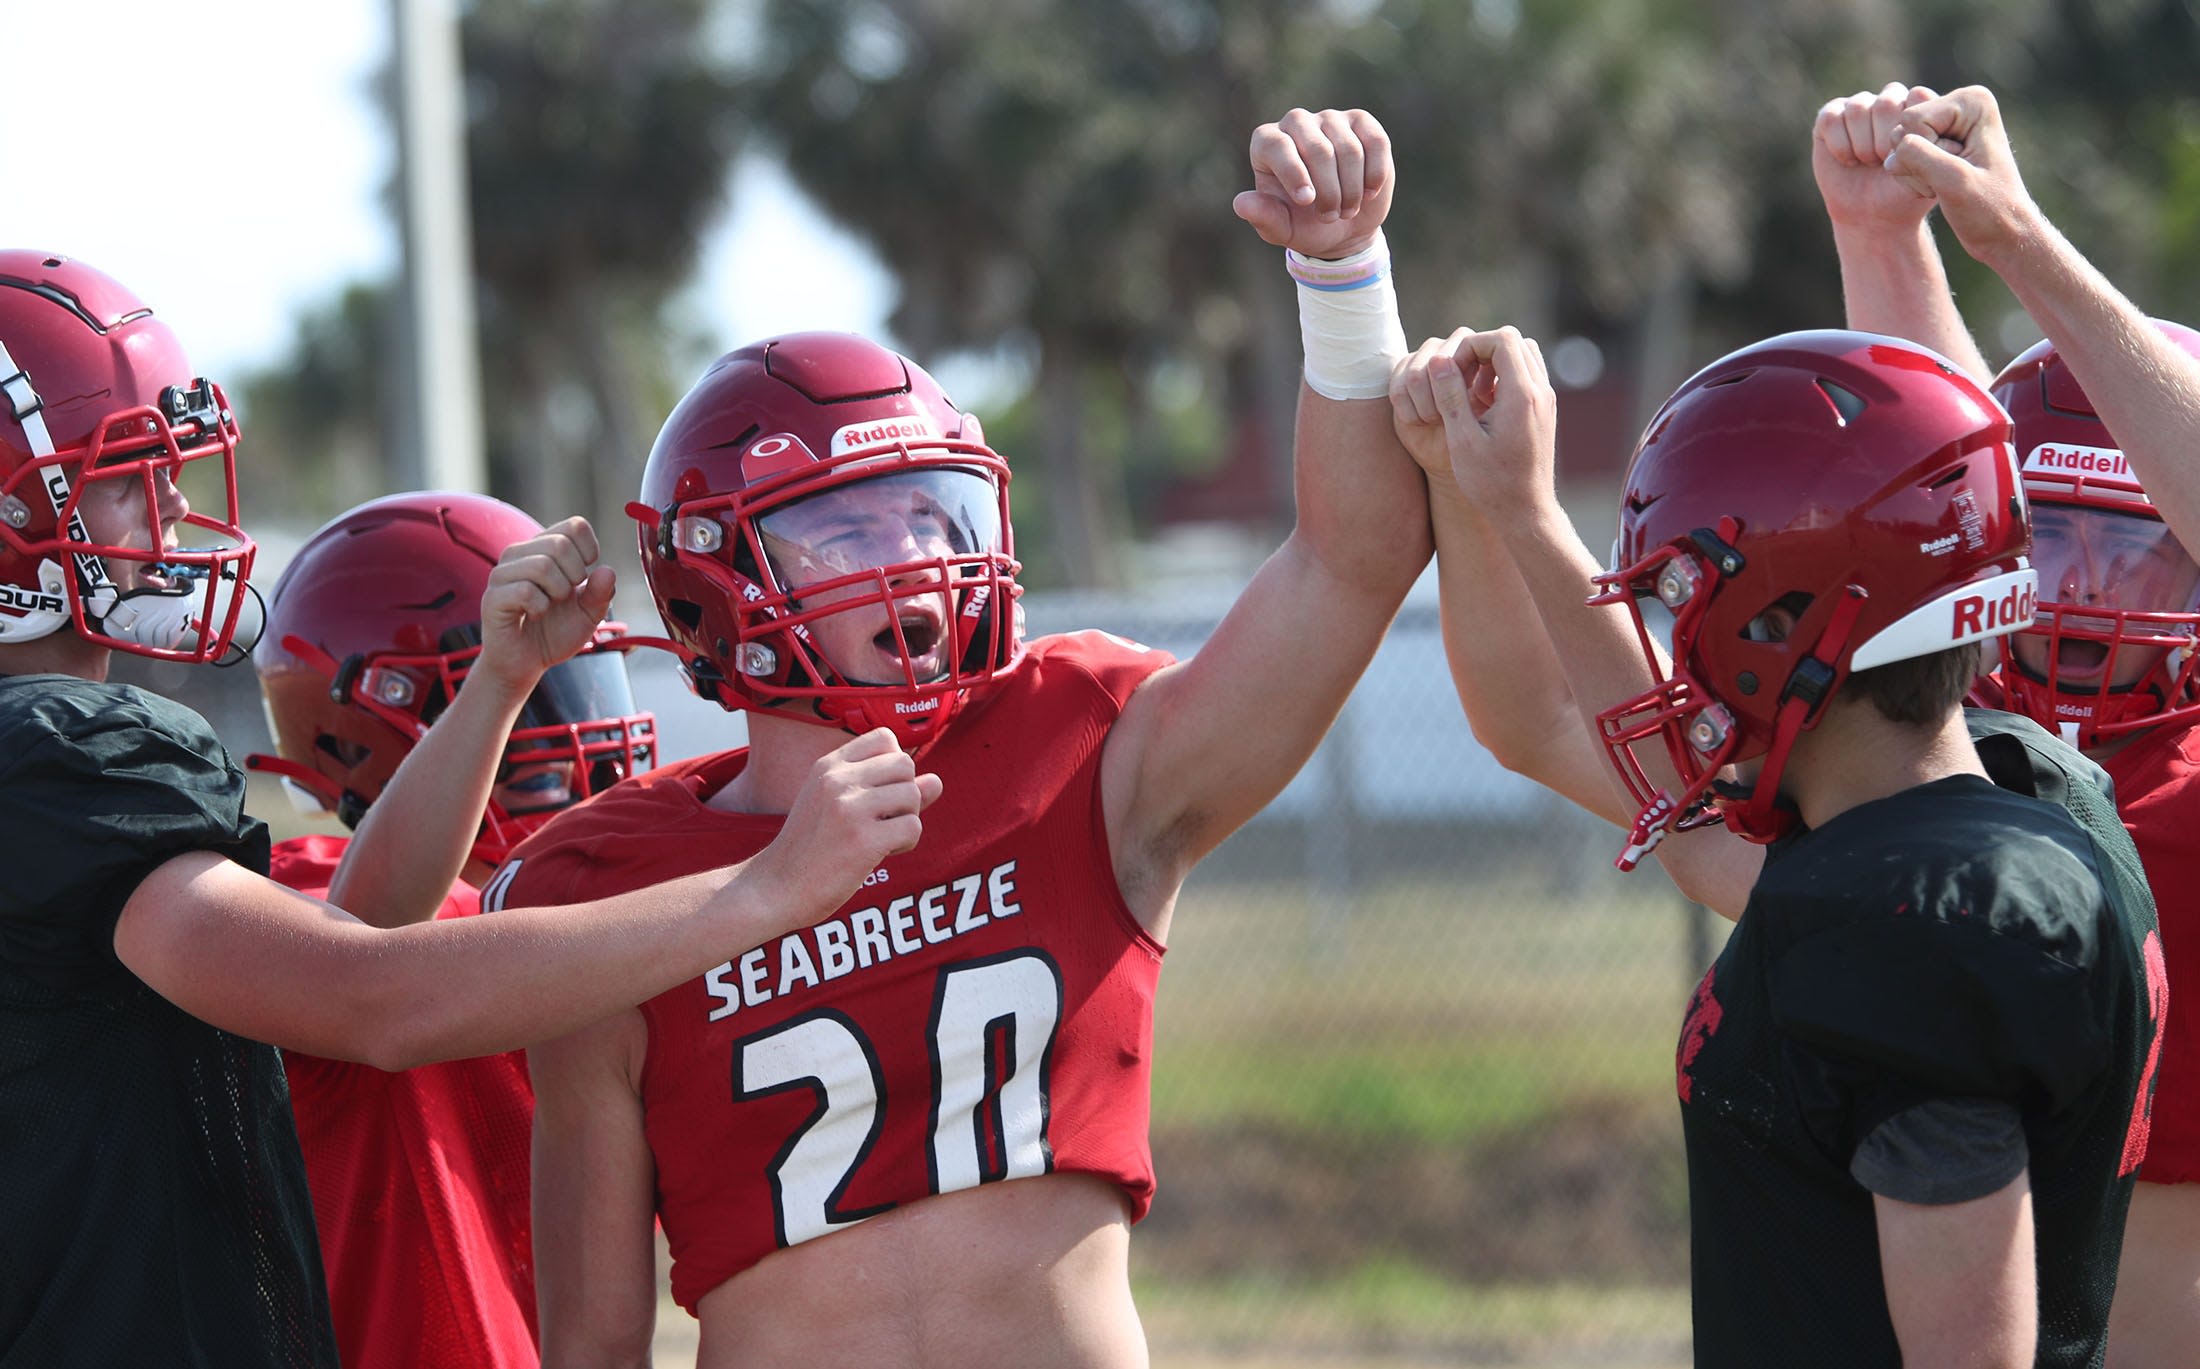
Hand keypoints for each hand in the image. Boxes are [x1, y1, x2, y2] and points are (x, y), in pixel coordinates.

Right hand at [473, 516, 618, 698]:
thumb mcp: (589, 614)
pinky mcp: (492, 597)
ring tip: (548, 606)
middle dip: (575, 576)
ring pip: (542, 566)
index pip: (575, 526)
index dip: (590, 550)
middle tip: (564, 596)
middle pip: (560, 544)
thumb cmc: (554, 632)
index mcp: (543, 548)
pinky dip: (540, 607)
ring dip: (557, 593)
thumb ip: (601, 593)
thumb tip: (607, 570)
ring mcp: (502, 574)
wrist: (526, 662)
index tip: (584, 576)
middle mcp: (520, 554)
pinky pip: (525, 591)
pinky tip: (534, 614)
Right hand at [747, 729, 944, 918]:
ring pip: (913, 795)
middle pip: (904, 764)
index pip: (885, 738)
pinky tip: (880, 854)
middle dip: (904, 793)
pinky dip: (905, 843)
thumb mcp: (839, 806)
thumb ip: (888, 790)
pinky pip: (912, 827)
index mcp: (828, 766)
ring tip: (880, 838)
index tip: (879, 793)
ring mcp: (849, 809)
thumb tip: (936, 780)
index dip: (893, 765)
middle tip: (883, 820)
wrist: (775, 888)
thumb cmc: (811, 848)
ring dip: (906, 820)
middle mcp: (837, 780)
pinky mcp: (862, 841)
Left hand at [1233, 107, 1393, 260]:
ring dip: (1351, 189)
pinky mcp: (1361, 122)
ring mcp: (1330, 119)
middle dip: (1328, 190)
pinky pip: (1375, 143)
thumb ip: (1263, 217)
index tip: (1307, 201)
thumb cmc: (1305, 225)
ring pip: (1349, 149)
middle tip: (1329, 217)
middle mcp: (1296, 123)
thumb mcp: (1282, 228)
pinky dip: (1375, 174)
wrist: (1343, 226)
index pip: (1278, 146)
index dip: (1294, 174)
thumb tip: (1241, 204)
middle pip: (1318, 149)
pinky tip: (1368, 192)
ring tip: (1346, 211)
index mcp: (1266, 143)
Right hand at [1391, 326, 1557, 521]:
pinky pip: (1526, 374)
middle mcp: (1540, 391)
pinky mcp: (1543, 410)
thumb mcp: (1462, 440)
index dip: (1470, 346)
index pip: (1501, 339)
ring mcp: (1545, 400)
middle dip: (1481, 350)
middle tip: (1459, 377)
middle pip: (1514, 340)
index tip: (1451, 371)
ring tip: (1470, 390)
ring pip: (1523, 354)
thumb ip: (1451, 397)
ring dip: (1493, 362)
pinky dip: (1503, 376)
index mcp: (1522, 395)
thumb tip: (1439, 361)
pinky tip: (1483, 404)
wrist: (1525, 512)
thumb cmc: (1491, 483)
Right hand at [1812, 83, 1938, 232]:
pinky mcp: (1832, 117)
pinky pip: (1831, 118)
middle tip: (1885, 164)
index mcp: (1923, 105)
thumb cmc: (1907, 196)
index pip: (1918, 96)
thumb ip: (1935, 152)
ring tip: (1869, 163)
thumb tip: (1923, 135)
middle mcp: (1894, 99)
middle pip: (1886, 102)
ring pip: (1858, 108)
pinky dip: (1839, 145)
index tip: (1909, 161)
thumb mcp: (1932, 176)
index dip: (1909, 132)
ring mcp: (1862, 106)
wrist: (1873, 216)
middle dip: (1883, 142)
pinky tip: (1849, 161)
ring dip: (1862, 145)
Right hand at [1885, 85, 2040, 266]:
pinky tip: (1936, 187)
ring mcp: (1944, 124)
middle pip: (1901, 129)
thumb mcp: (1954, 182)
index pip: (1913, 120)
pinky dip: (1910, 179)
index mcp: (1972, 101)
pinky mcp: (1932, 143)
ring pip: (1895, 145)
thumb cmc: (1988, 209)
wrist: (2001, 233)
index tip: (1959, 169)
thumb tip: (1893, 148)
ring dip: (1913, 174)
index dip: (1927, 153)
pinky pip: (1896, 156)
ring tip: (1944, 185)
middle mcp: (1958, 106)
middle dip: (1917, 163)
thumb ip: (1920, 156)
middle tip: (1950, 180)